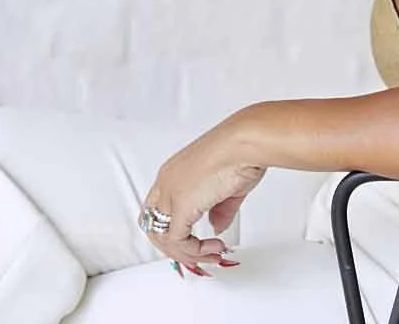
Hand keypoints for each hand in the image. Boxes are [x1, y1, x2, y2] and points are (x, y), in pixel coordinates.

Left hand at [139, 120, 265, 276]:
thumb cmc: (241, 153)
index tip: (194, 242)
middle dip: (176, 248)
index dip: (173, 232)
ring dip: (187, 254)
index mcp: (173, 173)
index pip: (158, 210)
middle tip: (199, 255)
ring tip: (212, 253)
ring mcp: (170, 194)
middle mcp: (166, 183)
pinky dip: (194, 252)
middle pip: (153, 227)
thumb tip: (216, 226)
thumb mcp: (228, 188)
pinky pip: (177, 241)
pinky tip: (212, 248)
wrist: (245, 143)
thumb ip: (219, 211)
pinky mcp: (181, 205)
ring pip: (162, 238)